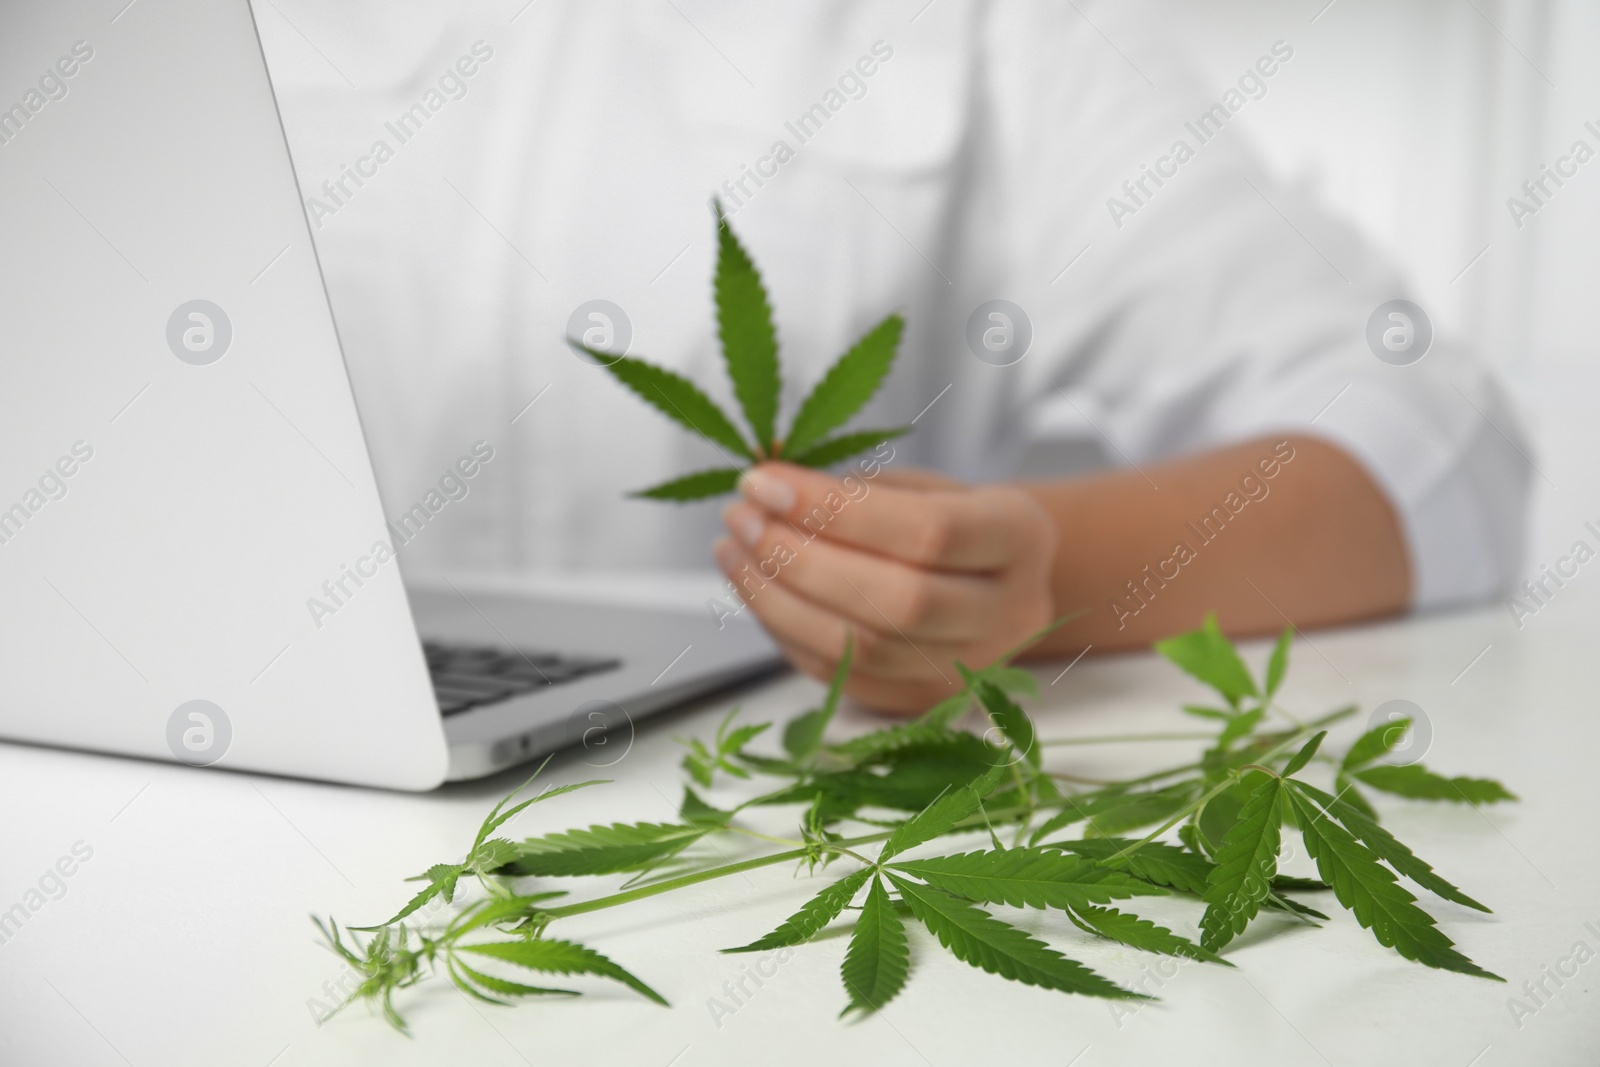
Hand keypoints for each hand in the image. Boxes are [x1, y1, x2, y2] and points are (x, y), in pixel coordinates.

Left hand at [713, 462, 1057, 712]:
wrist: (1001, 583)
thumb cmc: (956, 519)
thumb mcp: (926, 484)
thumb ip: (861, 491)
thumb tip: (770, 493)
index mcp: (1019, 538)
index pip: (928, 532)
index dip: (837, 510)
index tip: (765, 481)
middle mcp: (1007, 614)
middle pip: (897, 601)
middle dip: (799, 557)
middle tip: (741, 517)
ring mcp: (967, 670)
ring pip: (861, 649)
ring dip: (777, 597)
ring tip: (733, 549)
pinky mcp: (922, 704)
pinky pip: (839, 675)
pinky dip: (784, 630)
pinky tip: (753, 587)